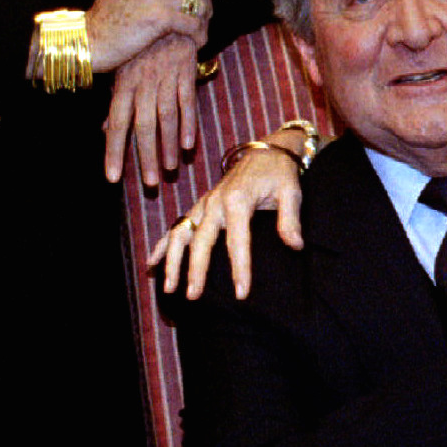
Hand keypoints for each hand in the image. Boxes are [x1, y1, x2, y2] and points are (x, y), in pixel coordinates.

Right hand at [86, 0, 219, 72]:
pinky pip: (193, 24)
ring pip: (199, 4)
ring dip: (205, 22)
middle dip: (207, 3)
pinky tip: (196, 43)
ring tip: (199, 33)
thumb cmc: (106, 18)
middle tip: (204, 18)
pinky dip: (199, 35)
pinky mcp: (158, 16)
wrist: (86, 41)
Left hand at [104, 33, 198, 185]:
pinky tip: (189, 143)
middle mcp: (142, 83)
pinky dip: (189, 122)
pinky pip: (187, 100)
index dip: (114, 151)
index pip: (116, 124)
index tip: (113, 178)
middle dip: (146, 157)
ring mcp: (165, 77)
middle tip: (151, 184)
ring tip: (171, 169)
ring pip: (166, 117)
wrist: (163, 10)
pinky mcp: (185, 70)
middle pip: (142, 126)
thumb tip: (104, 131)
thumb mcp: (121, 70)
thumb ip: (116, 103)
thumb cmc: (138, 44)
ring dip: (169, 145)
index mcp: (123, 84)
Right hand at [149, 141, 305, 298]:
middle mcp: (216, 202)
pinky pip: (178, 225)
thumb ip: (290, 220)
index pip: (238, 241)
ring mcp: (205, 203)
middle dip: (196, 270)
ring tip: (168, 288)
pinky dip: (163, 244)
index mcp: (238, 200)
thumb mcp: (291, 191)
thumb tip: (295, 246)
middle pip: (202, 241)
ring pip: (181, 234)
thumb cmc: (280, 173)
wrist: (267, 150)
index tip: (241, 294)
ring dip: (172, 261)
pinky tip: (151, 264)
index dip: (240, 269)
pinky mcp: (201, 205)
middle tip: (193, 297)